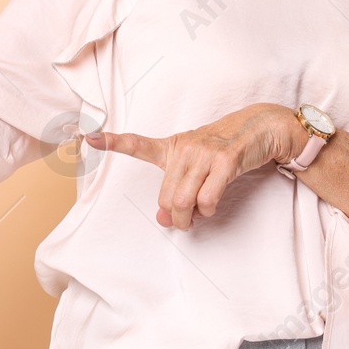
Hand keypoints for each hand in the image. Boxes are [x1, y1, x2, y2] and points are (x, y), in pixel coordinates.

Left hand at [83, 103, 304, 229]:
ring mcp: (204, 153)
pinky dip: (209, 211)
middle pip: (166, 197)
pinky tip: (213, 204)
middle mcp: (184, 147)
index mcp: (172, 147)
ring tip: (201, 213)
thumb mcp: (196, 168)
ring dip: (192, 218)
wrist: (259, 129)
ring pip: (184, 201)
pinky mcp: (225, 161)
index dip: (112, 142)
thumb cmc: (223, 151)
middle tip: (190, 217)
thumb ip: (177, 191)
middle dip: (177, 216)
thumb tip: (165, 220)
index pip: (137, 144)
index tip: (89, 137)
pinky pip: (207, 199)